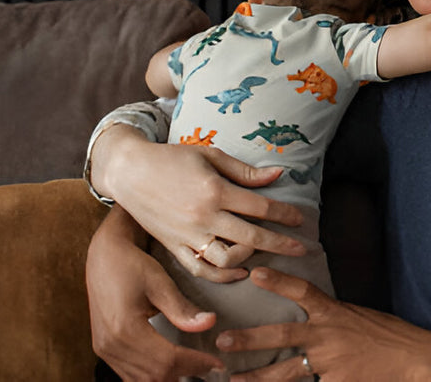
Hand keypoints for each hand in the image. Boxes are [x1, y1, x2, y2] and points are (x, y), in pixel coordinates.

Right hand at [87, 206, 225, 380]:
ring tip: (195, 369)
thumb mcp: (159, 282)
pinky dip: (151, 376)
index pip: (167, 359)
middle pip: (154, 375)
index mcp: (124, 329)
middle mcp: (110, 345)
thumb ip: (182, 308)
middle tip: (211, 367)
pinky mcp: (104, 348)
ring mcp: (104, 349)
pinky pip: (129, 374)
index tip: (217, 363)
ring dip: (168, 378)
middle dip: (185, 373)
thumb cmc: (131, 265)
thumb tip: (209, 323)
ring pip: (140, 380)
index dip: (195, 363)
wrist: (104, 257)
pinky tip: (171, 368)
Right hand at [101, 126, 306, 281]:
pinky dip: (222, 275)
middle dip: (280, 244)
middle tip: (301, 248)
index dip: (285, 214)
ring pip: (227, 258)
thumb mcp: (210, 155)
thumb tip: (278, 174)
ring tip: (263, 252)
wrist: (129, 171)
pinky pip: (201, 269)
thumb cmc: (172, 158)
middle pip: (251, 237)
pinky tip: (240, 270)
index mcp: (215, 191)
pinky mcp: (173, 247)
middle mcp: (203, 216)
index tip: (299, 220)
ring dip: (251, 258)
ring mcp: (187, 235)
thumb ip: (245, 170)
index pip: (260, 207)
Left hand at [217, 268, 430, 381]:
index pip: (302, 291)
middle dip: (248, 340)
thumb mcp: (358, 317)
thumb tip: (307, 314)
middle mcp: (329, 337)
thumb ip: (330, 317)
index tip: (253, 272)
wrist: (416, 362)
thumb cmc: (387, 337)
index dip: (277, 281)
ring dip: (254, 379)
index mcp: (335, 314)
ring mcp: (330, 364)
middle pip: (282, 337)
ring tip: (227, 380)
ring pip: (284, 373)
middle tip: (220, 340)